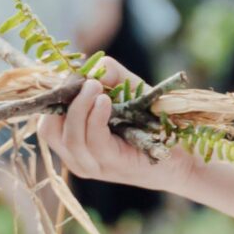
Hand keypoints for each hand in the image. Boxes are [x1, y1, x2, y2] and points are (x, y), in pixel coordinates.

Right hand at [48, 57, 170, 191]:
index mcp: (74, 142)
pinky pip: (93, 142)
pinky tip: (104, 101)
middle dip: (63, 101)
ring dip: (79, 107)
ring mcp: (93, 166)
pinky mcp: (112, 166)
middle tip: (84, 81)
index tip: (74, 76)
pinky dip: (95, 119)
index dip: (55, 96)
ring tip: (95, 87)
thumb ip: (111, 75)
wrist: (185, 157)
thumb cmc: (154, 125)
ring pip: (69, 137)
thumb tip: (92, 67)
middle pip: (50, 131)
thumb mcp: (129, 92)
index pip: (48, 121)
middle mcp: (78, 157)